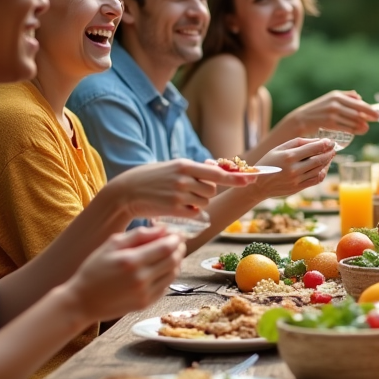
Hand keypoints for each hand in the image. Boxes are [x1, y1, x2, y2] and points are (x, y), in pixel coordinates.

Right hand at [67, 226, 184, 319]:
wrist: (82, 301)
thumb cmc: (94, 269)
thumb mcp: (111, 245)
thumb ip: (138, 234)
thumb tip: (162, 229)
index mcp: (131, 261)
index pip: (166, 247)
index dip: (175, 238)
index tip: (176, 233)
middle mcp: (141, 279)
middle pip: (174, 260)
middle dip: (179, 248)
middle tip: (176, 242)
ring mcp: (145, 293)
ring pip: (173, 274)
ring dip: (176, 261)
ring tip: (169, 253)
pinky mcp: (146, 304)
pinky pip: (165, 286)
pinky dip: (168, 275)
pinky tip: (160, 268)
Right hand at [107, 159, 254, 219]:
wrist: (126, 192)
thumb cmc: (151, 178)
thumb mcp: (172, 166)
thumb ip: (194, 169)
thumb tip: (216, 168)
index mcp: (185, 165)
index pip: (217, 172)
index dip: (236, 177)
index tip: (252, 178)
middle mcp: (184, 179)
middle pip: (212, 190)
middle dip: (206, 191)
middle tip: (188, 189)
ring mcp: (179, 195)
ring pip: (204, 202)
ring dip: (197, 202)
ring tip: (178, 196)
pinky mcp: (174, 210)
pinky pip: (195, 213)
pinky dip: (190, 211)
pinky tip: (175, 206)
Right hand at [255, 137, 335, 195]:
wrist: (258, 184)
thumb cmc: (269, 162)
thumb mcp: (279, 148)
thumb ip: (298, 142)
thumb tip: (317, 140)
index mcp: (289, 156)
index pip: (313, 148)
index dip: (324, 144)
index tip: (331, 141)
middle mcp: (294, 169)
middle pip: (318, 159)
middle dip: (329, 153)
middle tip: (334, 148)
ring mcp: (296, 180)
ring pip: (319, 170)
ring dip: (327, 162)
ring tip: (330, 156)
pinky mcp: (298, 188)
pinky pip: (315, 180)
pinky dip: (322, 173)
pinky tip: (324, 167)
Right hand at [285, 90, 378, 135]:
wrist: (300, 119)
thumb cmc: (318, 110)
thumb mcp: (330, 99)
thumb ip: (345, 96)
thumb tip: (360, 97)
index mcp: (337, 95)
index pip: (358, 102)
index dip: (371, 109)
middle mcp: (336, 102)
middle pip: (358, 111)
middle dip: (370, 116)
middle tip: (378, 120)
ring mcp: (332, 112)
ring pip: (353, 120)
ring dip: (362, 125)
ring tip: (366, 128)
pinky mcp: (329, 123)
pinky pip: (346, 127)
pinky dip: (354, 130)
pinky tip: (359, 131)